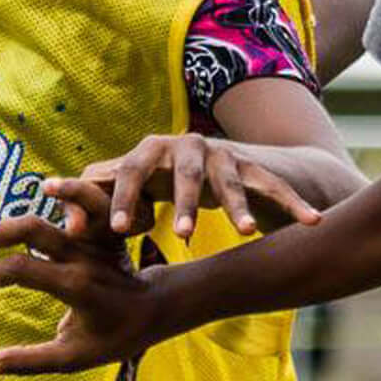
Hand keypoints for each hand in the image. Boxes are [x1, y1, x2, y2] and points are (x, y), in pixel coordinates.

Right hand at [0, 182, 179, 374]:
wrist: (157, 306)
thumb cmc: (116, 337)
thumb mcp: (75, 357)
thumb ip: (32, 361)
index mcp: (76, 285)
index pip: (21, 269)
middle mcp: (82, 256)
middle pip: (30, 228)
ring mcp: (88, 239)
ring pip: (45, 215)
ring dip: (9, 221)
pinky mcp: (90, 231)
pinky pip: (60, 213)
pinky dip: (35, 216)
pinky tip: (6, 228)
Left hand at [58, 134, 323, 241]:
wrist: (214, 164)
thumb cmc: (157, 185)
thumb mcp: (129, 194)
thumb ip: (95, 209)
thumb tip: (69, 228)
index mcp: (149, 151)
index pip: (129, 171)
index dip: (120, 199)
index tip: (115, 230)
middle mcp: (187, 146)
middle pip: (185, 173)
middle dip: (184, 203)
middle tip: (180, 234)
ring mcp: (223, 154)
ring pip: (230, 181)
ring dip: (236, 206)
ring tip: (242, 233)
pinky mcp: (254, 167)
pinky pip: (273, 188)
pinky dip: (292, 204)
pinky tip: (312, 222)